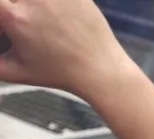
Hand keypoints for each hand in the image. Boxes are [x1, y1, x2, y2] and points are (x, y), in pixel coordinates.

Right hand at [0, 0, 133, 97]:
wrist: (99, 69)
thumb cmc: (58, 73)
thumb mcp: (14, 70)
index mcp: (13, 17)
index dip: (0, 9)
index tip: (4, 14)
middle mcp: (33, 0)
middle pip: (10, 0)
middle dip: (10, 7)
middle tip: (15, 16)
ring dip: (28, 6)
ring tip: (31, 16)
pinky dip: (51, 4)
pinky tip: (48, 12)